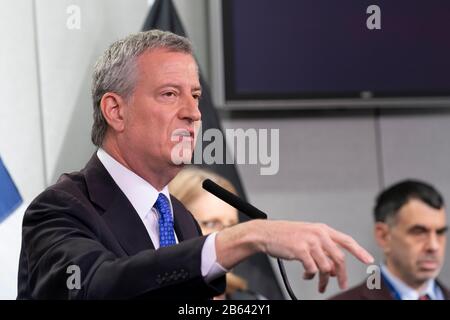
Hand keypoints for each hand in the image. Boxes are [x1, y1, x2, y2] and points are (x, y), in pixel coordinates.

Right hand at [215, 220, 373, 293]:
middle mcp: (318, 234)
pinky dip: (311, 276)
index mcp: (322, 229)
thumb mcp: (307, 236)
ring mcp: (310, 241)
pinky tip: (306, 275)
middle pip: (339, 258)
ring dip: (323, 279)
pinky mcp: (300, 250)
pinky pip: (313, 269)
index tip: (369, 261)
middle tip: (340, 284)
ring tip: (318, 283)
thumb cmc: (286, 236)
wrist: (266, 233)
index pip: (346, 240)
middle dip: (341, 275)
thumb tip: (333, 268)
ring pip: (326, 266)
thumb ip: (322, 248)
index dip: (359, 251)